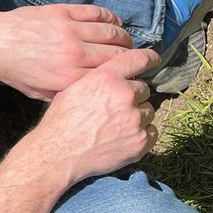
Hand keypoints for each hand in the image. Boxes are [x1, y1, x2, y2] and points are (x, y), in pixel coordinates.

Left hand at [0, 4, 134, 100]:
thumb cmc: (15, 71)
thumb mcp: (40, 93)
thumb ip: (67, 93)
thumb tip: (92, 93)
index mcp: (70, 78)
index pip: (111, 77)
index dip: (126, 77)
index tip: (134, 77)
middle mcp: (74, 54)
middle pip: (118, 55)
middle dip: (132, 57)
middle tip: (137, 58)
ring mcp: (70, 30)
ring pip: (111, 32)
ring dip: (124, 37)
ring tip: (126, 41)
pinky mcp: (63, 12)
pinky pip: (96, 13)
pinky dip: (110, 18)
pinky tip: (114, 23)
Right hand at [26, 48, 159, 184]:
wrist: (59, 153)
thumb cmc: (61, 120)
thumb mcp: (74, 87)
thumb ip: (99, 77)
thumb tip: (115, 75)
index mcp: (107, 77)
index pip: (139, 59)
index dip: (149, 59)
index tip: (153, 61)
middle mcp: (125, 95)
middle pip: (143, 88)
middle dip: (132, 96)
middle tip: (115, 107)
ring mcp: (135, 120)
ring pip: (148, 110)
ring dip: (137, 115)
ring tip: (116, 125)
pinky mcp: (141, 142)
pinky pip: (152, 131)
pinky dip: (141, 133)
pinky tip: (123, 137)